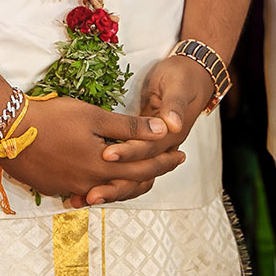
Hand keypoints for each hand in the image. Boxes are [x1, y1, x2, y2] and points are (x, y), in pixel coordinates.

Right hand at [2, 95, 185, 207]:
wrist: (9, 129)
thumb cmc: (52, 117)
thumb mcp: (92, 116)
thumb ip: (128, 127)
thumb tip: (163, 131)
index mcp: (103, 167)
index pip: (143, 167)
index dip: (164, 161)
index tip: (181, 155)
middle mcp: (90, 184)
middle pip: (129, 184)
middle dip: (152, 173)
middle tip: (168, 164)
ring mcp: (71, 189)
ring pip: (108, 191)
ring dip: (127, 183)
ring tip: (140, 174)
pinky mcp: (55, 189)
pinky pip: (85, 192)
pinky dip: (100, 187)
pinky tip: (102, 180)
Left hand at [83, 54, 215, 207]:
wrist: (192, 76)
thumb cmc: (183, 80)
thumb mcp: (177, 88)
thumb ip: (173, 106)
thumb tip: (171, 124)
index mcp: (170, 136)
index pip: (146, 151)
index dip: (128, 153)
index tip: (106, 155)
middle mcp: (160, 148)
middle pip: (136, 174)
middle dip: (113, 185)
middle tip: (89, 194)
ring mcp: (149, 149)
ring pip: (130, 179)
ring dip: (108, 190)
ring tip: (83, 199)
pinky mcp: (140, 146)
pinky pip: (125, 172)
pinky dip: (108, 181)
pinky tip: (85, 191)